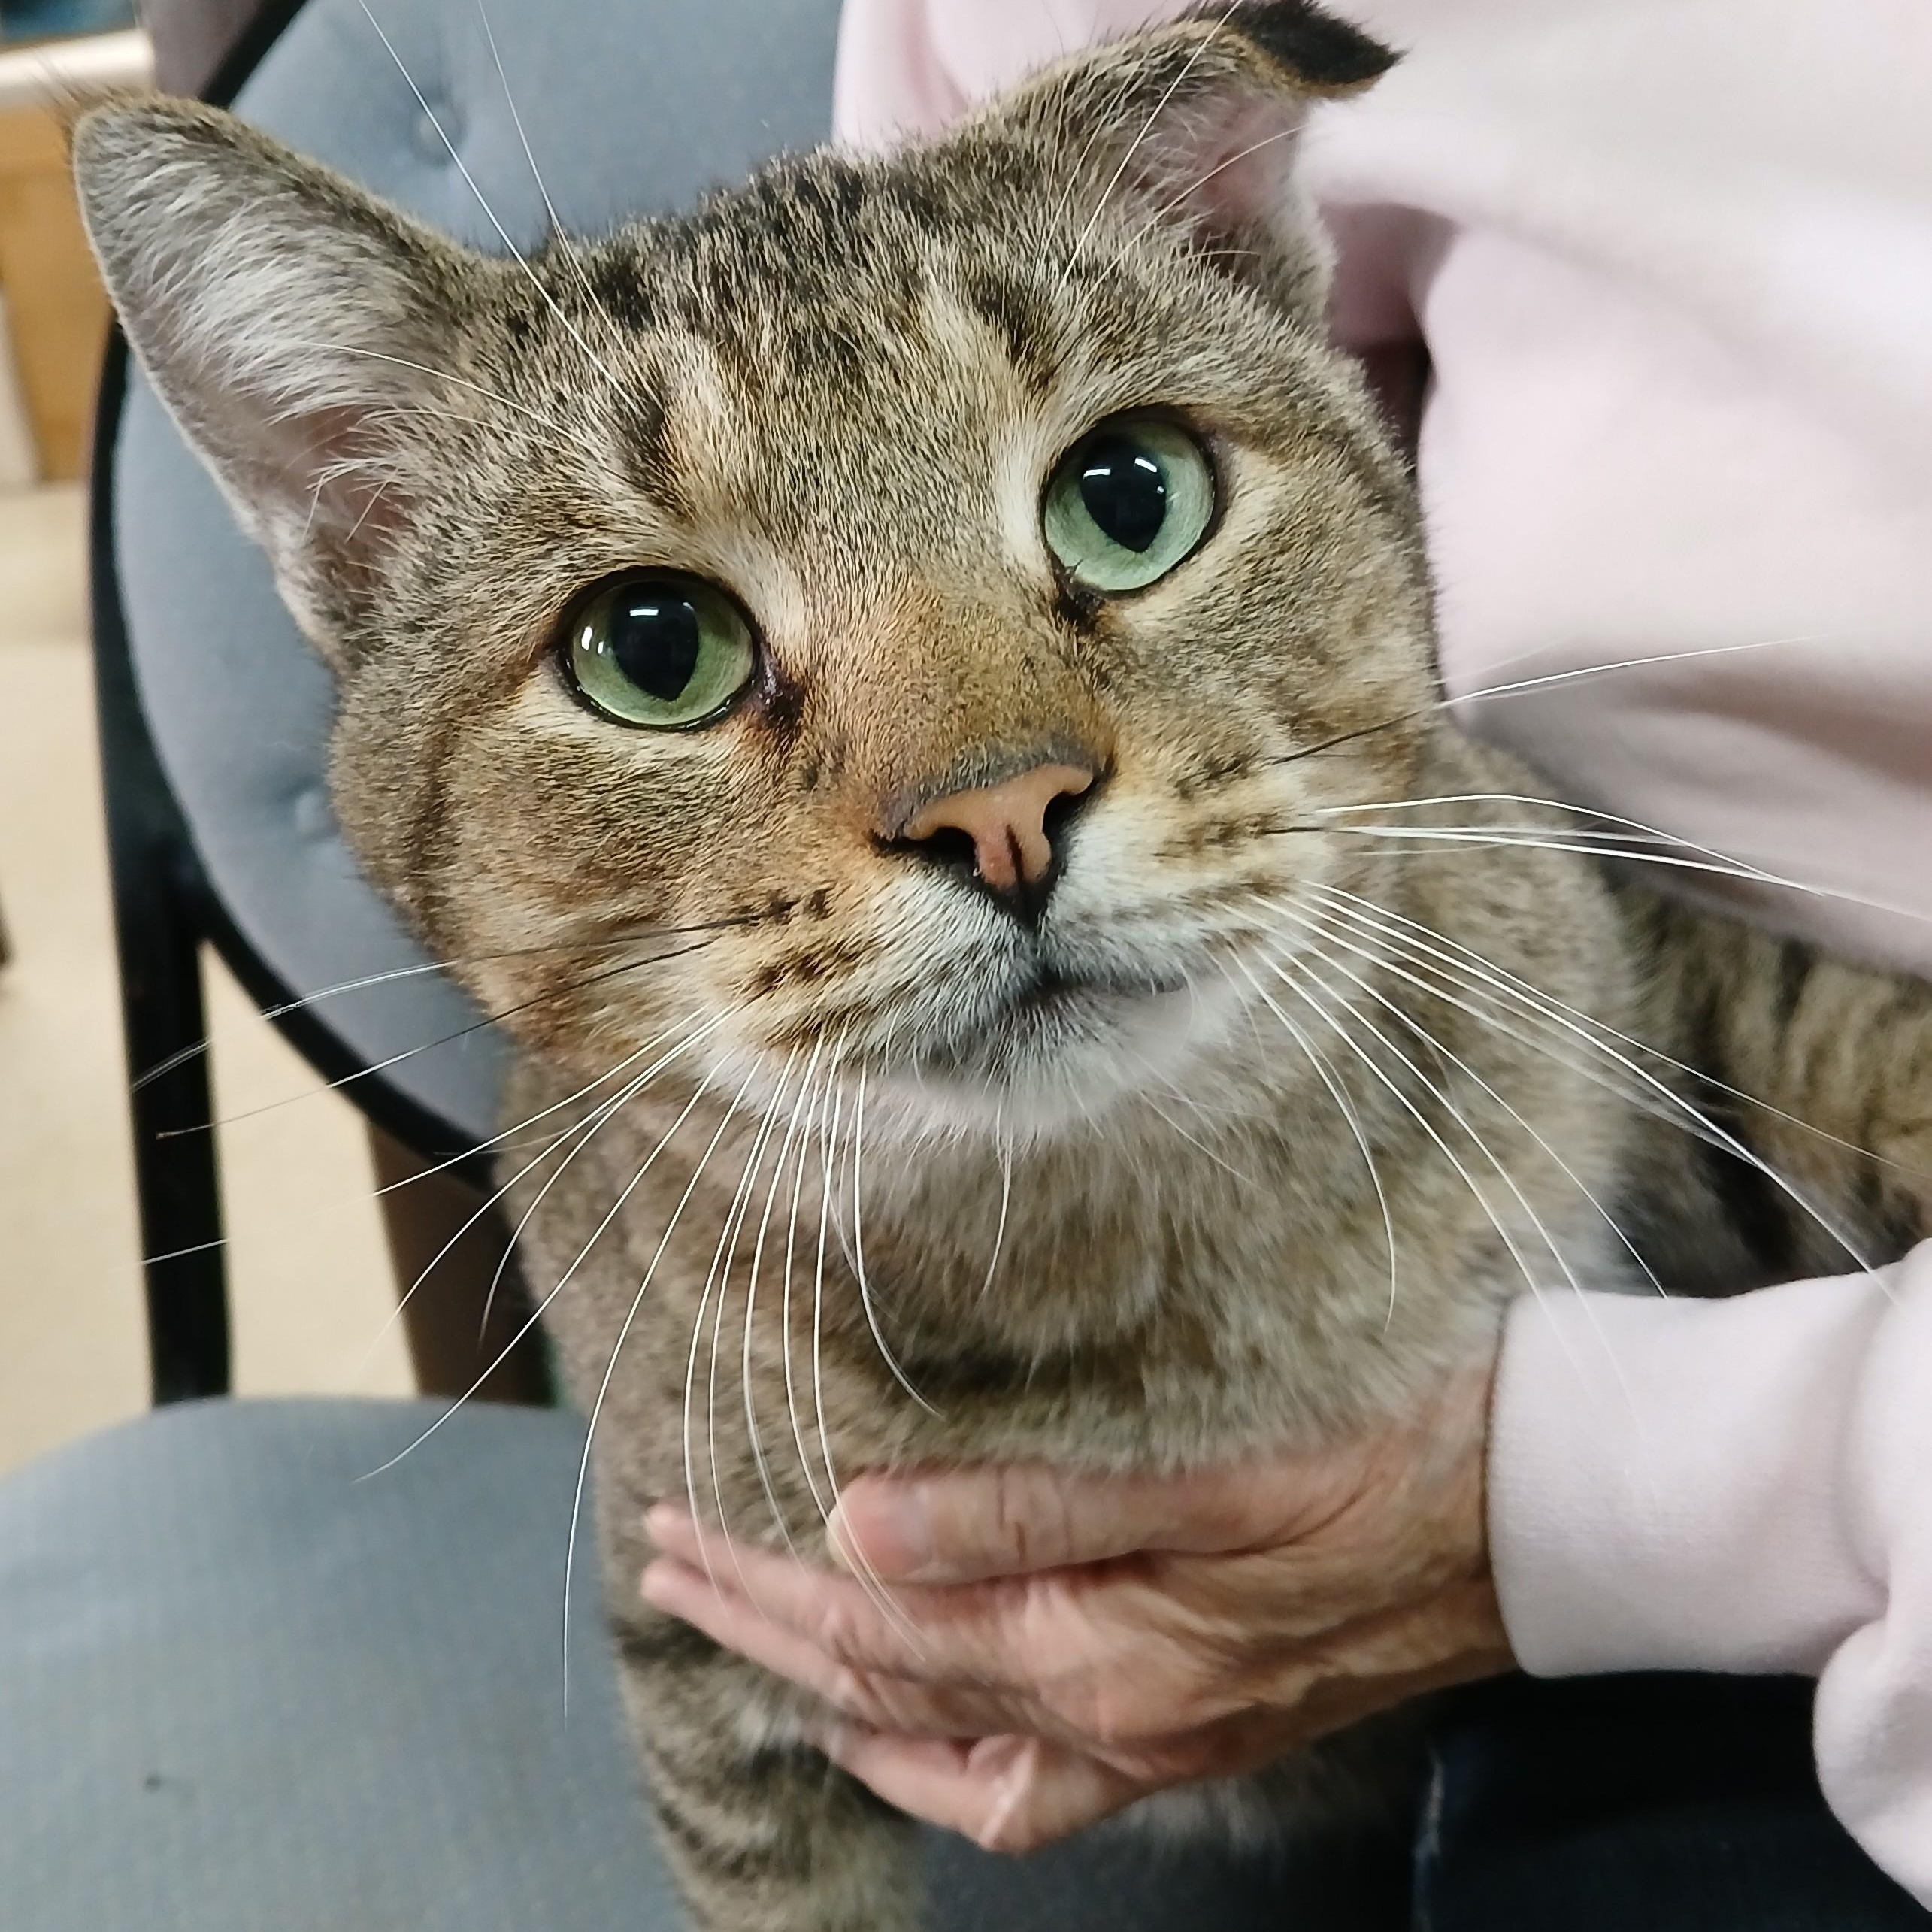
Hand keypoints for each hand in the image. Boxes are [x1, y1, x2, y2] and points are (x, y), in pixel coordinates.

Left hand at [642, 1367, 1510, 1853]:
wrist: (1539, 1514)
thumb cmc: (1390, 1450)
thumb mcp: (1213, 1465)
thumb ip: (1030, 1507)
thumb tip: (862, 1526)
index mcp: (1110, 1649)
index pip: (882, 1624)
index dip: (765, 1579)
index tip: (676, 1524)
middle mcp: (1118, 1718)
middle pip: (890, 1682)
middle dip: (761, 1625)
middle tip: (664, 1565)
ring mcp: (1157, 1737)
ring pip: (943, 1732)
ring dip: (829, 1682)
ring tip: (742, 1636)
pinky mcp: (1193, 1723)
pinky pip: (1028, 1779)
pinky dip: (939, 1754)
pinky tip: (896, 1722)